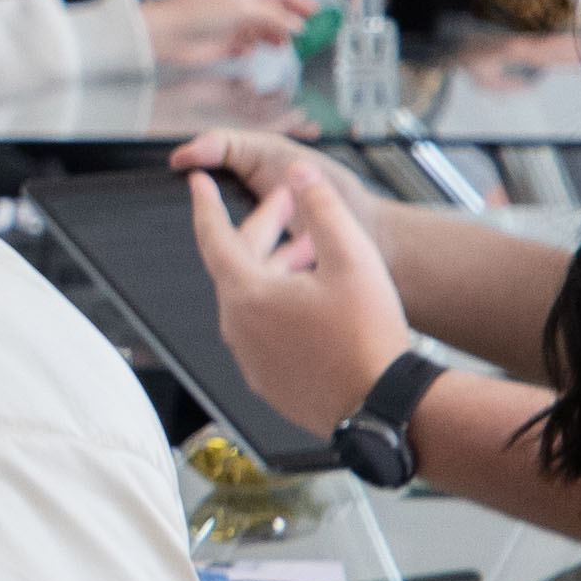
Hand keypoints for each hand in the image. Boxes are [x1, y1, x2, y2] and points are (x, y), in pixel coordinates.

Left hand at [143, 0, 322, 68]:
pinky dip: (255, 49)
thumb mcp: (243, 7)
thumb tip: (299, 25)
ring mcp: (237, 22)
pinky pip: (252, 46)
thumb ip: (275, 14)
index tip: (321, 15)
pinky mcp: (229, 42)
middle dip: (294, 22)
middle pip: (279, 11)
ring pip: (268, 30)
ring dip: (277, 38)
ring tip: (281, 47)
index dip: (303, 1)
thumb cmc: (200, 12)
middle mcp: (244, 2)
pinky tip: (249, 52)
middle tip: (310, 37)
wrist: (167, 35)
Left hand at [178, 148, 412, 432]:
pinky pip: (266, 332)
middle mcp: (237, 328)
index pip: (213, 237)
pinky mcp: (268, 381)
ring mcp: (250, 358)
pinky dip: (283, 307)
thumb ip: (322, 208)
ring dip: (280, 270)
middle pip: (241, 266)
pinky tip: (317, 300)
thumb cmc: (367, 336)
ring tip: (316, 252)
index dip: (206, 204)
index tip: (197, 182)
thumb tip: (300, 174)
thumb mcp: (351, 258)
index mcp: (246, 295)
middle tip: (289, 205)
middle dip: (264, 229)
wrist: (383, 407)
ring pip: (256, 300)